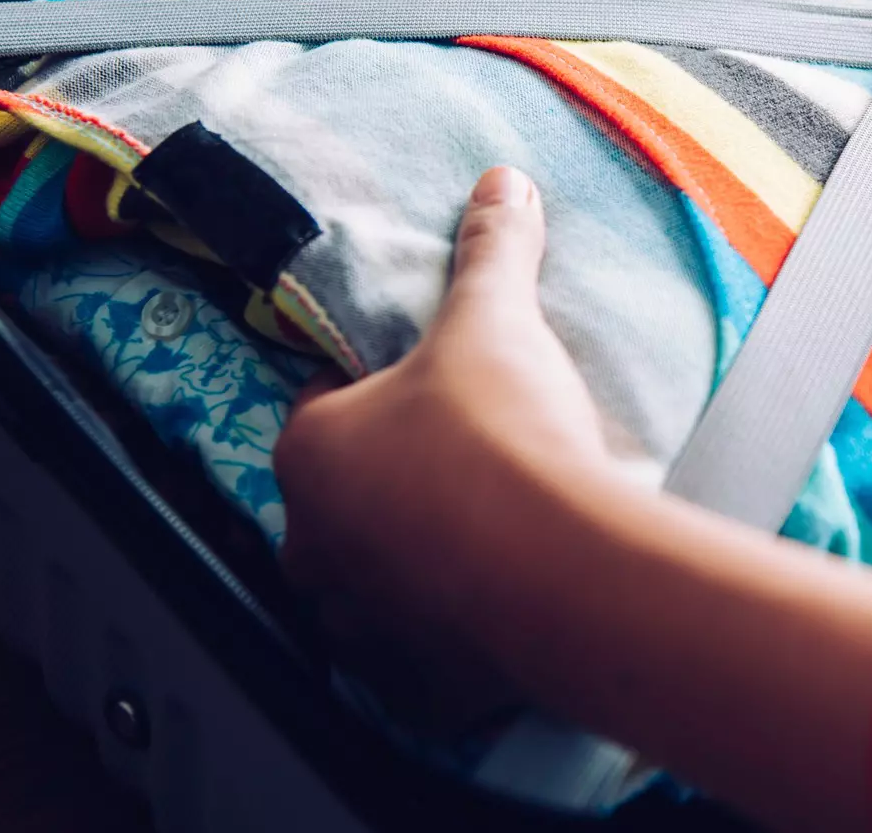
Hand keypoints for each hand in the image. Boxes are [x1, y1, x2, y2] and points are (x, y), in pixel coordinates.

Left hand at [275, 165, 616, 640]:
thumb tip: (502, 182)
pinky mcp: (415, 690)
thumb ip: (490, 250)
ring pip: (377, 587)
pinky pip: (426, 660)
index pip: (326, 408)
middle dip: (396, 487)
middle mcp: (312, 546)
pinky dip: (456, 639)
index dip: (382, 395)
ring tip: (497, 536)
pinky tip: (508, 608)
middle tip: (474, 464)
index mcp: (308, 451)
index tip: (439, 393)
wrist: (563, 567)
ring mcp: (358, 627)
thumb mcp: (494, 321)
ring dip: (420, 567)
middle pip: (346, 504)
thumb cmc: (502, 434)